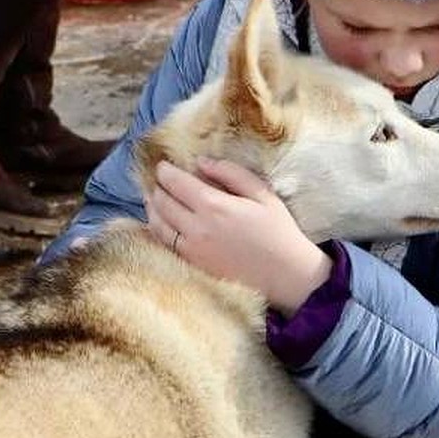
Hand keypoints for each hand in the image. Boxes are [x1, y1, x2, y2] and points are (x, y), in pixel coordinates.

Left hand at [144, 157, 332, 316]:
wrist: (286, 275)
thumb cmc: (278, 230)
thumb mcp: (261, 192)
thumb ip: (230, 173)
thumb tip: (201, 162)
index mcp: (214, 206)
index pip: (176, 183)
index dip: (165, 171)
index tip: (162, 164)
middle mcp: (196, 227)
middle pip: (162, 202)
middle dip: (156, 187)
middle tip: (158, 179)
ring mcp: (191, 249)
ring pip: (157, 224)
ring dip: (152, 207)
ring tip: (152, 197)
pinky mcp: (192, 264)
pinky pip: (164, 243)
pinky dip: (157, 228)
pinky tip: (160, 222)